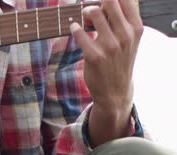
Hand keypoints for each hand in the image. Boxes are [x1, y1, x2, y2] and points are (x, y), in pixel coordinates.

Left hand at [70, 0, 143, 145]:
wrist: (115, 91)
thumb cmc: (120, 61)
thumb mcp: (129, 40)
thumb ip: (122, 21)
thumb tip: (106, 2)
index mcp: (135, 29)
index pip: (126, 0)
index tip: (101, 2)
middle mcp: (125, 35)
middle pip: (110, 1)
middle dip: (97, 2)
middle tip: (89, 9)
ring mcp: (110, 46)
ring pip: (94, 13)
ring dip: (84, 12)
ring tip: (82, 17)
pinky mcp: (94, 56)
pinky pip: (80, 33)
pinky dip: (75, 27)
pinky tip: (74, 27)